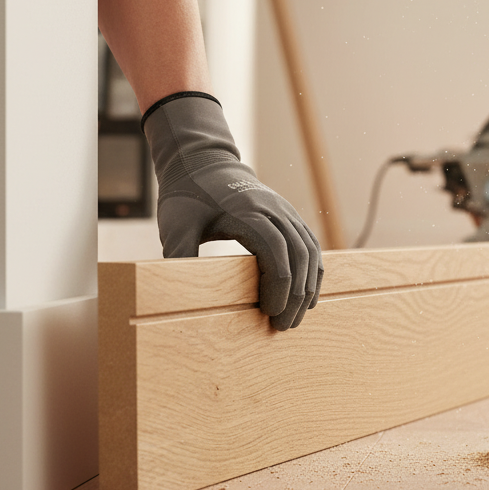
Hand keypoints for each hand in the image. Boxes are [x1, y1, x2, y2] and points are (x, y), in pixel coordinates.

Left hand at [142, 92, 322, 329]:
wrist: (203, 162)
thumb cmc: (187, 196)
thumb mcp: (175, 225)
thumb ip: (178, 255)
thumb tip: (178, 294)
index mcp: (247, 212)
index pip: (275, 251)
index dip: (278, 285)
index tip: (268, 312)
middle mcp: (273, 209)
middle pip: (299, 255)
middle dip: (295, 294)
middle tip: (283, 326)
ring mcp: (285, 210)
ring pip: (310, 250)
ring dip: (308, 286)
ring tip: (296, 317)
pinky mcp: (289, 214)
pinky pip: (310, 244)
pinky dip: (313, 271)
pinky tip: (307, 295)